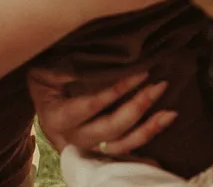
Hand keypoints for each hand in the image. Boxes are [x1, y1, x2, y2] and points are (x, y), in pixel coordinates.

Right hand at [30, 68, 176, 154]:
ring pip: (119, 147)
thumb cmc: (45, 80)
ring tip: (169, 113)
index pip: (90, 106)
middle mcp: (71, 138)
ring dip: (146, 130)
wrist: (42, 101)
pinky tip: (161, 130)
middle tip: (158, 85)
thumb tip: (88, 60)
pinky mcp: (99, 150)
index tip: (141, 72)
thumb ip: (64, 68)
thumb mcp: (46, 70)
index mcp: (56, 118)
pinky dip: (143, 143)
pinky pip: (123, 153)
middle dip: (137, 108)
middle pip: (108, 130)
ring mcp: (87, 147)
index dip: (116, 91)